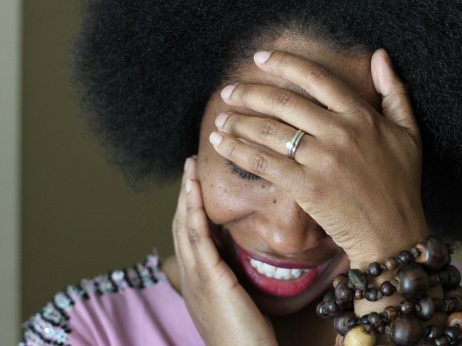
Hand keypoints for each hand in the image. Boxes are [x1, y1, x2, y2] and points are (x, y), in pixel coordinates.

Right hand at [172, 157, 277, 345]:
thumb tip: (239, 259)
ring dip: (186, 193)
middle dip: (184, 193)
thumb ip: (232, 279)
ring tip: (190, 167)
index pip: (189, 236)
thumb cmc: (247, 337)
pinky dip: (192, 211)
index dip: (189, 207)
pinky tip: (194, 190)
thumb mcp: (235, 302)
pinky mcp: (208, 279)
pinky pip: (196, 237)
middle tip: (190, 165)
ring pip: (184, 225)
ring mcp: (195, 277)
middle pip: (181, 224)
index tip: (195, 183)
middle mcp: (189, 276)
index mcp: (196, 281)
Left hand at [209, 49, 427, 265]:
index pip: (316, 77)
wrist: (394, 234)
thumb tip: (379, 55)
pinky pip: (263, 163)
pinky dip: (237, 151)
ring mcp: (322, 160)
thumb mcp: (409, 133)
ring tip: (220, 119)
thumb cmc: (401, 184)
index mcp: (361, 115)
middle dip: (248, 93)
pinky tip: (220, 144)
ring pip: (268, 131)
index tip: (260, 58)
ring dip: (237, 122)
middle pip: (284, 102)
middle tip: (228, 91)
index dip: (284, 63)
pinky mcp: (306, 187)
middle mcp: (340, 132)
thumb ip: (395, 92)